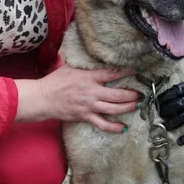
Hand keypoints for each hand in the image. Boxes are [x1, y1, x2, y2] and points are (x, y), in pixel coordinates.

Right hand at [16, 65, 139, 132]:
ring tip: (137, 105)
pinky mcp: (85, 116)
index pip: (112, 73)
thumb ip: (84, 64)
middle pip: (117, 95)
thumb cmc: (55, 81)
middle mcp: (91, 92)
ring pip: (114, 109)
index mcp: (88, 77)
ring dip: (128, 107)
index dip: (127, 71)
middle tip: (140, 94)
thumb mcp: (70, 67)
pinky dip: (114, 127)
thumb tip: (93, 55)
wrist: (43, 98)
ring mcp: (89, 106)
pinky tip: (123, 128)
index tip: (138, 69)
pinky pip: (103, 124)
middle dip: (132, 94)